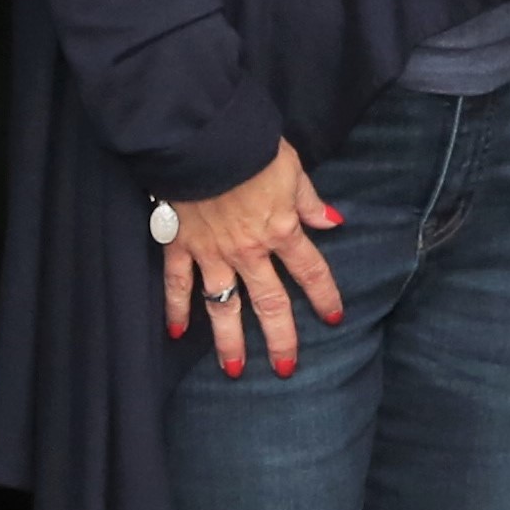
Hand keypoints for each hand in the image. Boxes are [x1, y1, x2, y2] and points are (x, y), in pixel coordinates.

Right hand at [161, 142, 343, 378]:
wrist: (204, 140)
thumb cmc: (251, 146)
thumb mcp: (292, 168)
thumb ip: (309, 201)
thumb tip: (333, 221)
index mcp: (281, 230)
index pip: (311, 271)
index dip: (325, 296)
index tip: (334, 318)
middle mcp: (249, 251)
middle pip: (270, 303)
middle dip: (280, 338)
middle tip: (286, 368)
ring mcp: (213, 253)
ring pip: (223, 306)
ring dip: (229, 341)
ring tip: (235, 369)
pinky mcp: (181, 246)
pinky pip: (178, 285)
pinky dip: (175, 310)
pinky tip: (175, 333)